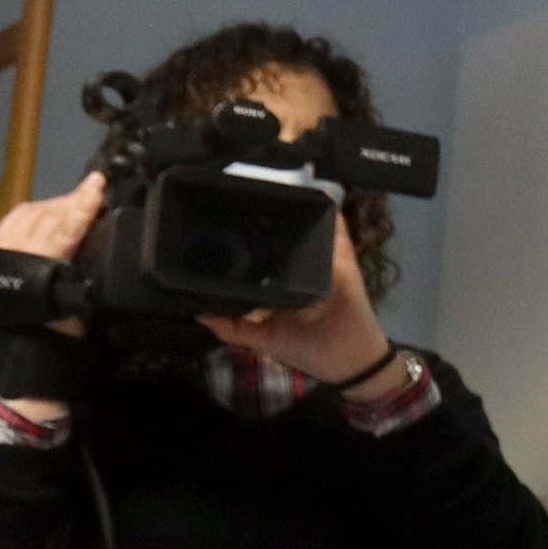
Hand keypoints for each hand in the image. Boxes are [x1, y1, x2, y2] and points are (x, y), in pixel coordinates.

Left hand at [0, 168, 105, 366]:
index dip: (81, 207)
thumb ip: (88, 267)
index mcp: (37, 272)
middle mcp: (11, 256)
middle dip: (72, 202)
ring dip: (56, 205)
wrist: (26, 347)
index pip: (62, 231)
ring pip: (29, 215)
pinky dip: (35, 211)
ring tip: (77, 200)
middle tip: (95, 189)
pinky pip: (13, 220)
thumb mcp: (82, 304)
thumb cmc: (61, 328)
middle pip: (46, 218)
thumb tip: (102, 232)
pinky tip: (50, 210)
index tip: (97, 185)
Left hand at [203, 214, 388, 386]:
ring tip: (275, 189)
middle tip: (243, 198)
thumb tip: (199, 312)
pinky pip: (339, 233)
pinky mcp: (343, 261)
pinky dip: (331, 215)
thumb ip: (232, 327)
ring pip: (309, 230)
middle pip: (283, 238)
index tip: (222, 224)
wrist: (349, 360)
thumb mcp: (263, 340)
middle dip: (266, 218)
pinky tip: (320, 196)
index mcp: (280, 285)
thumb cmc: (308, 350)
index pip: (260, 258)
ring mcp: (324, 264)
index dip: (243, 241)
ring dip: (297, 209)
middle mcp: (301, 270)